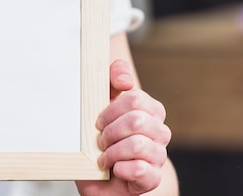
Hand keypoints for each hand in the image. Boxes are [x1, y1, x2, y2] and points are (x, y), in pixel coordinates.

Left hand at [76, 59, 171, 194]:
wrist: (102, 176)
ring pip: (138, 145)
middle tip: (100, 141)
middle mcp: (159, 132)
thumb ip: (112, 79)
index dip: (111, 110)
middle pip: (137, 120)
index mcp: (150, 110)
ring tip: (104, 157)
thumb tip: (126, 80)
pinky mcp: (153, 178)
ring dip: (112, 152)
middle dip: (110, 132)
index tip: (98, 122)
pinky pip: (141, 170)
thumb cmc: (102, 136)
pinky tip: (115, 169)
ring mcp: (158, 155)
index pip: (135, 99)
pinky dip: (121, 169)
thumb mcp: (101, 102)